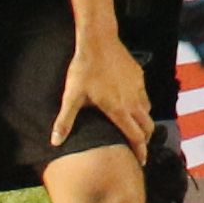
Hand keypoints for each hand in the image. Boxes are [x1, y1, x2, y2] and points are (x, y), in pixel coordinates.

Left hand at [55, 27, 153, 160]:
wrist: (98, 41)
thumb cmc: (84, 69)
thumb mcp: (72, 96)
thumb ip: (65, 121)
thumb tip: (55, 142)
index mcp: (119, 110)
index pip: (136, 137)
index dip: (140, 151)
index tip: (141, 161)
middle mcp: (133, 101)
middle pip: (148, 126)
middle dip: (146, 139)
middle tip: (140, 146)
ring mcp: (138, 87)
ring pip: (148, 110)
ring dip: (144, 121)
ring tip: (135, 126)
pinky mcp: (139, 76)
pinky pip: (145, 95)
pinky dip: (142, 104)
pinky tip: (131, 101)